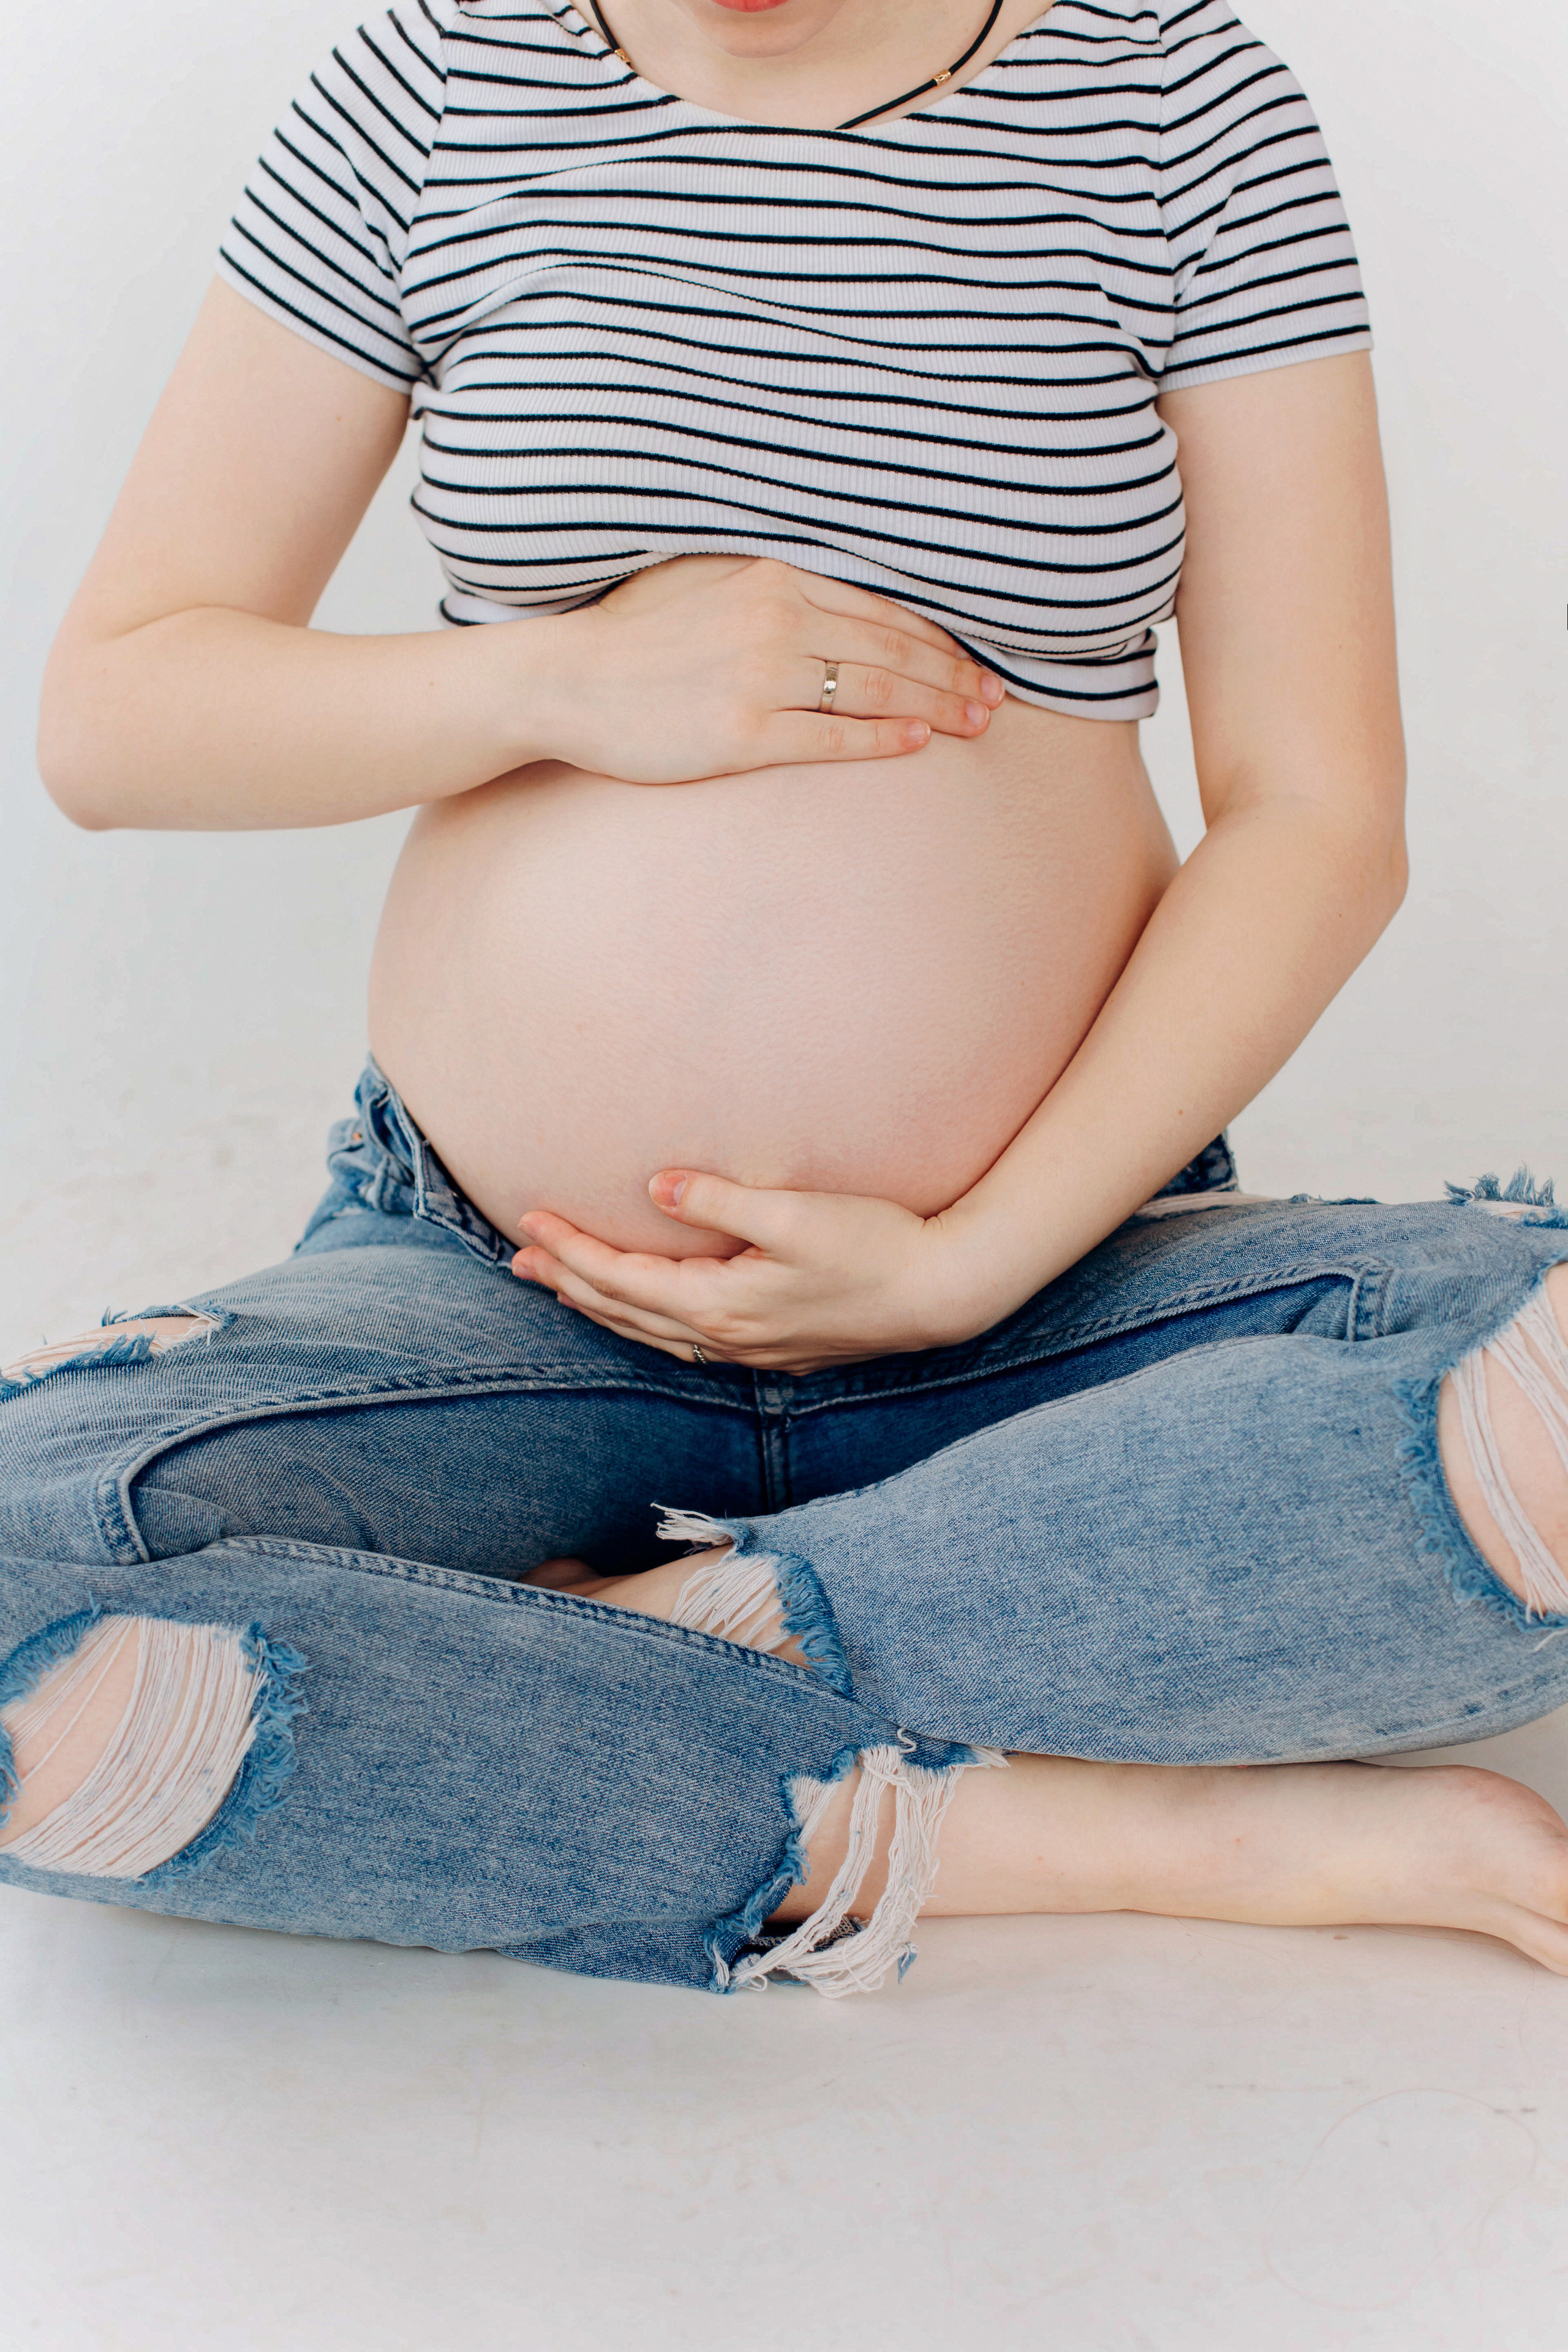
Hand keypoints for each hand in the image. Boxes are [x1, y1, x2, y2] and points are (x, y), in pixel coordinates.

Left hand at [511, 1168, 990, 1374]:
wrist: (943, 1292)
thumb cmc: (876, 1245)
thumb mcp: (795, 1214)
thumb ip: (720, 1201)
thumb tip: (654, 1188)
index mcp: (720, 1305)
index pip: (620, 1280)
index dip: (571, 1251)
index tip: (529, 1222)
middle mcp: (725, 1339)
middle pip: (624, 1313)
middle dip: (569, 1284)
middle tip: (520, 1260)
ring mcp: (751, 1352)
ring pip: (652, 1335)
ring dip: (602, 1309)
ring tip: (564, 1288)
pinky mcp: (775, 1351)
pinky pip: (686, 1344)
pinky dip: (648, 1325)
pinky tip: (646, 1316)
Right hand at [541, 555, 1003, 785]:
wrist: (569, 680)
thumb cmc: (638, 639)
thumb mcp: (710, 585)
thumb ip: (775, 588)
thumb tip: (840, 604)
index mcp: (773, 577)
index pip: (879, 608)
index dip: (937, 638)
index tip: (974, 661)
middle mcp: (774, 620)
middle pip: (890, 649)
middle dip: (952, 675)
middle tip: (994, 700)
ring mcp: (760, 678)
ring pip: (874, 691)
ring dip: (934, 707)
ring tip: (975, 724)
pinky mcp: (742, 733)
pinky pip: (831, 737)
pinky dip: (881, 739)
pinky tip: (918, 742)